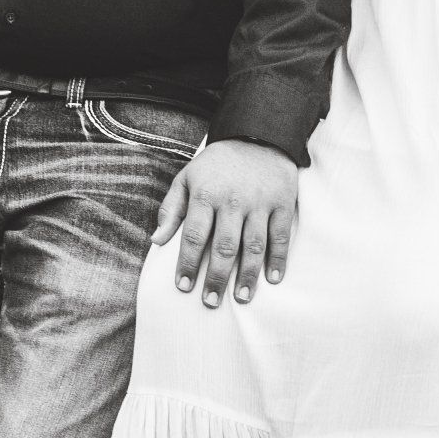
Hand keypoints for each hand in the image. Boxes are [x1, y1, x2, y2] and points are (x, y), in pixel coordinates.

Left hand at [153, 139, 298, 306]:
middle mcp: (233, 200)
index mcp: (206, 194)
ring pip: (253, 245)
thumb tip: (156, 241)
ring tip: (241, 298)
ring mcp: (260, 202)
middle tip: (210, 302)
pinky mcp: (282, 202)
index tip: (184, 287)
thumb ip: (171, 209)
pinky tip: (273, 279)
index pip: (195, 235)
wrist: (257, 136)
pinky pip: (281, 235)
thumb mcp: (187, 178)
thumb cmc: (216, 165)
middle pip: (224, 246)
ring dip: (247, 275)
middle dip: (217, 277)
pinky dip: (278, 259)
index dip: (188, 263)